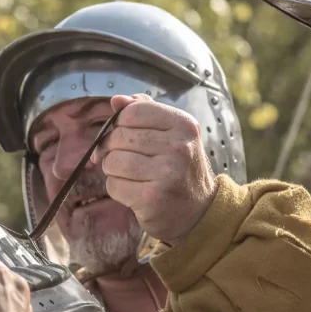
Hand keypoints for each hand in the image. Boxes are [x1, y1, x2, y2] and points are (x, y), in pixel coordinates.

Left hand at [90, 94, 216, 245]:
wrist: (199, 211)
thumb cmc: (179, 167)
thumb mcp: (171, 134)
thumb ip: (144, 112)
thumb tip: (116, 100)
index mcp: (183, 125)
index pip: (133, 111)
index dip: (119, 122)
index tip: (120, 133)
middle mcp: (178, 147)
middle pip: (119, 137)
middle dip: (111, 148)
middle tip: (120, 158)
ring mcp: (166, 173)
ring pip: (112, 161)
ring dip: (112, 169)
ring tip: (129, 175)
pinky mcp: (152, 198)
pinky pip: (114, 185)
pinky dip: (117, 188)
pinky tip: (133, 191)